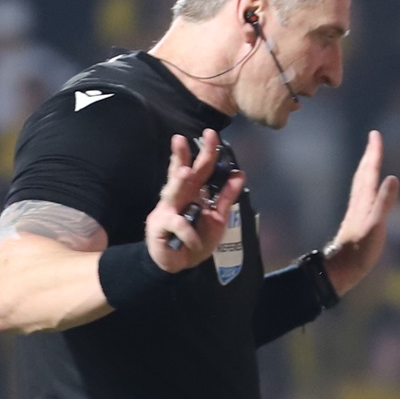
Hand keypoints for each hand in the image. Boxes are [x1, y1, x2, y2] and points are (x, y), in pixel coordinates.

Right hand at [147, 129, 241, 274]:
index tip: (211, 134)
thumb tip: (239, 174)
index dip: (205, 152)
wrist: (179, 264)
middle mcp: (177, 196)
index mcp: (192, 192)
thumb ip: (226, 197)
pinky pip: (178, 225)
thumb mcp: (217, 217)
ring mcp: (166, 209)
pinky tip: (195, 242)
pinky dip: (190, 234)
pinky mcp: (160, 226)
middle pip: (181, 172)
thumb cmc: (196, 238)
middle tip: (182, 138)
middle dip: (183, 155)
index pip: (199, 168)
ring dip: (179, 182)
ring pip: (173, 192)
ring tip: (184, 171)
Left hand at [321, 130, 395, 298]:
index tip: (375, 134)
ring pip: (361, 183)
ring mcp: (357, 212)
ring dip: (367, 168)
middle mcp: (359, 202)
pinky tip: (368, 191)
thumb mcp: (376, 226)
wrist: (342, 269)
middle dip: (370, 155)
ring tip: (371, 159)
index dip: (374, 153)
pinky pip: (363, 195)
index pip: (370, 171)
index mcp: (364, 201)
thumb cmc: (360, 251)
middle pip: (363, 173)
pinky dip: (366, 185)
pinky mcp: (357, 221)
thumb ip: (384, 202)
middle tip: (374, 139)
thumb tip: (393, 178)